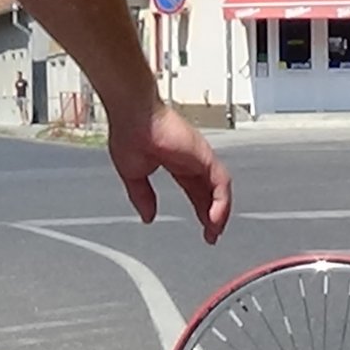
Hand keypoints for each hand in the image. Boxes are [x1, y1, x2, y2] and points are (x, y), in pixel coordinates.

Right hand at [108, 104, 232, 244]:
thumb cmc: (129, 133)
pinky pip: (221, 183)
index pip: (196, 191)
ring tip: (215, 232)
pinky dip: (221, 203)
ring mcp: (201, 157)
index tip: (204, 228)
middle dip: (213, 216)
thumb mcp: (133, 175)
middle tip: (213, 235)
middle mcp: (193, 160)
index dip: (201, 210)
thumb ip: (142, 196)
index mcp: (178, 163)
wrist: (132, 115)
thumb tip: (148, 216)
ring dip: (220, 212)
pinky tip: (215, 219)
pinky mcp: (205, 156)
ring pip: (220, 189)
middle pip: (211, 193)